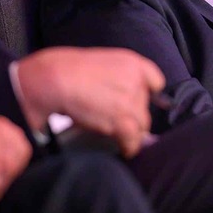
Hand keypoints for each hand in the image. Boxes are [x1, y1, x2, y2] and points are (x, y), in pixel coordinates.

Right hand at [15, 47, 165, 157]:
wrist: (56, 80)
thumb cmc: (70, 70)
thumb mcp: (102, 63)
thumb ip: (118, 77)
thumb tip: (121, 97)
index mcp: (133, 63)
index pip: (156, 81)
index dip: (148, 93)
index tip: (137, 101)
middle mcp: (137, 81)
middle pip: (146, 107)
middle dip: (133, 114)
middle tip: (116, 118)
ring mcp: (132, 101)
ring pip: (142, 125)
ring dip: (131, 131)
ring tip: (117, 135)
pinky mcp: (123, 121)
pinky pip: (134, 140)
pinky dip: (129, 147)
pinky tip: (124, 149)